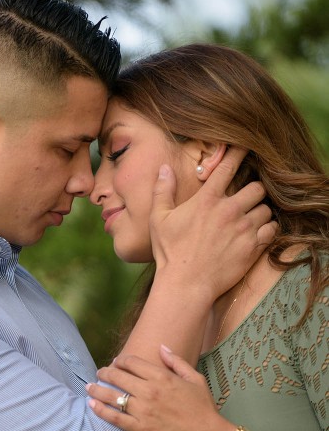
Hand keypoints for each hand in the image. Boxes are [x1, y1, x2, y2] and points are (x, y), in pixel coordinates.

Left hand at [85, 345, 232, 430]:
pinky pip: (114, 417)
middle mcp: (149, 391)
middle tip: (100, 373)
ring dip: (97, 389)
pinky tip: (92, 405)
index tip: (116, 362)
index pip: (131, 362)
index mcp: (161, 377)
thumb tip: (162, 347)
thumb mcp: (195, 379)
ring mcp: (142, 410)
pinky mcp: (140, 428)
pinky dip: (100, 410)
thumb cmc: (203, 408)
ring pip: (112, 396)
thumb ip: (176, 361)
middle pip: (117, 376)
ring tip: (89, 387)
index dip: (120, 360)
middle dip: (105, 372)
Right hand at [150, 147, 276, 299]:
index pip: (227, 168)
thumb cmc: (170, 252)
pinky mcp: (254, 246)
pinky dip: (267, 229)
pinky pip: (272, 229)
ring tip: (249, 219)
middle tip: (245, 200)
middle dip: (252, 191)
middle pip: (257, 187)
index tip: (245, 147)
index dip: (238, 153)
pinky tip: (257, 233)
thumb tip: (165, 168)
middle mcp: (229, 210)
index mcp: (206, 200)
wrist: (186, 283)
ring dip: (260, 211)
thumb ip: (163, 191)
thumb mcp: (159, 219)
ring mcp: (244, 228)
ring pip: (266, 208)